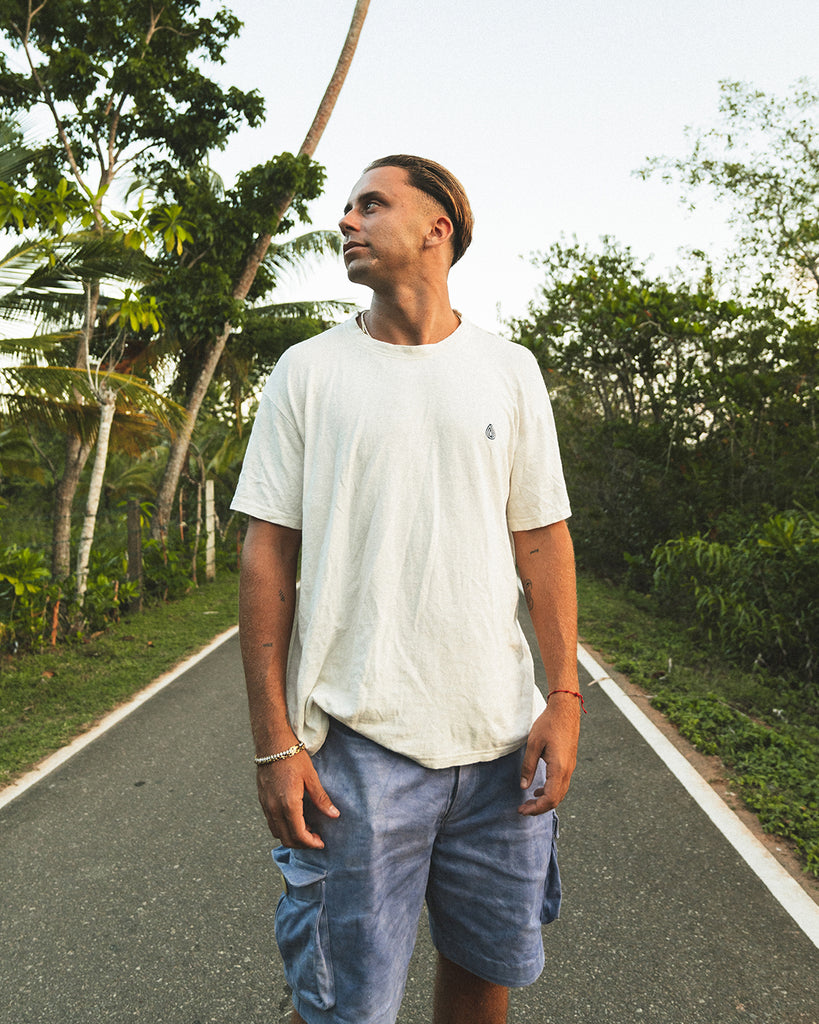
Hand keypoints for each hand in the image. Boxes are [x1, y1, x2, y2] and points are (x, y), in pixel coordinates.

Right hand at [256, 751, 339, 847]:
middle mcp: (274, 808)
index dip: (311, 843)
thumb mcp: (311, 777)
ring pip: (276, 833)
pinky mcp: (262, 801)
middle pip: (286, 839)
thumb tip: (334, 815)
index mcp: (288, 804)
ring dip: (291, 837)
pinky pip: (271, 823)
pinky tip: (294, 819)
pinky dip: (282, 828)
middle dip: (302, 844)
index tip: (321, 842)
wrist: (272, 744)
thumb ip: (321, 799)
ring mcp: (266, 806)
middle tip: (316, 839)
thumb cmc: (293, 758)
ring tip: (306, 829)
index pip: (299, 835)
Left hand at [517, 695, 579, 815]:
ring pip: (560, 793)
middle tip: (523, 810)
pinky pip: (561, 784)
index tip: (522, 810)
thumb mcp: (533, 744)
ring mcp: (570, 767)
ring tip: (529, 802)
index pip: (550, 798)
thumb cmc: (548, 724)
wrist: (565, 710)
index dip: (536, 808)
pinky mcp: (569, 763)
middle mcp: (567, 771)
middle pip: (556, 800)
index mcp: (559, 768)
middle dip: (539, 808)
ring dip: (545, 801)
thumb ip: (528, 767)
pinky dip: (550, 792)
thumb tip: (524, 786)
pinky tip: (538, 789)